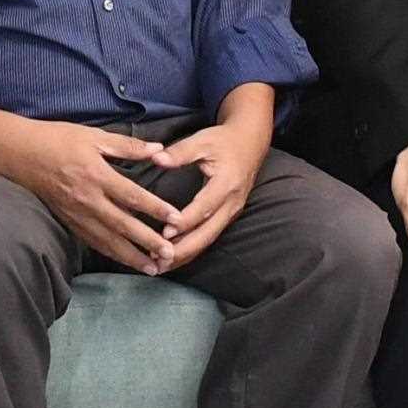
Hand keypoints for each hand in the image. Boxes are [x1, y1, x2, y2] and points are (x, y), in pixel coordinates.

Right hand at [4, 119, 183, 275]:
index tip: (177, 219)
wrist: (19, 154)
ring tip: (153, 269)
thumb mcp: (94, 136)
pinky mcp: (68, 221)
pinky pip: (92, 241)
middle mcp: (87, 199)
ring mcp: (76, 214)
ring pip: (107, 241)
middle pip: (123, 225)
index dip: (156, 209)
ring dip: (131, 256)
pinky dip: (110, 253)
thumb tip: (158, 149)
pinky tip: (125, 261)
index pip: (133, 196)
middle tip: (171, 255)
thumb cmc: (58, 140)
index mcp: (97, 175)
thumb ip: (128, 145)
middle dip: (148, 242)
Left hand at [145, 84, 274, 271]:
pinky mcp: (227, 217)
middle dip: (183, 250)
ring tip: (160, 266)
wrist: (250, 142)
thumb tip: (156, 158)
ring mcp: (231, 213)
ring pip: (208, 240)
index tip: (164, 233)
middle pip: (207, 234)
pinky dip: (191, 250)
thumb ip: (180, 152)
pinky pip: (209, 238)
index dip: (184, 222)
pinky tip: (173, 258)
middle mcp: (232, 203)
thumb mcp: (203, 140)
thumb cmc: (224, 141)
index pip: (203, 208)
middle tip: (158, 261)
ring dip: (185, 255)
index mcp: (227, 184)